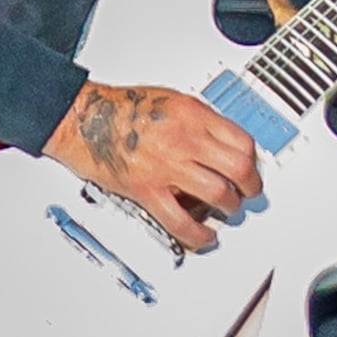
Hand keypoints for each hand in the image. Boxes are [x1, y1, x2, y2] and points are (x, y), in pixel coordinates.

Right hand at [43, 80, 260, 248]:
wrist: (83, 118)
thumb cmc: (121, 108)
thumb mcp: (172, 100)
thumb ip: (200, 121)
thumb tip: (221, 141)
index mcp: (193, 115)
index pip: (242, 142)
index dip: (253, 160)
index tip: (251, 167)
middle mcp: (185, 139)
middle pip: (239, 168)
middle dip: (250, 186)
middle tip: (248, 193)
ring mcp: (167, 166)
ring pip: (219, 194)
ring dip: (229, 208)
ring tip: (227, 211)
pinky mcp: (147, 190)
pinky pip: (181, 221)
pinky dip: (199, 235)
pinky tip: (204, 237)